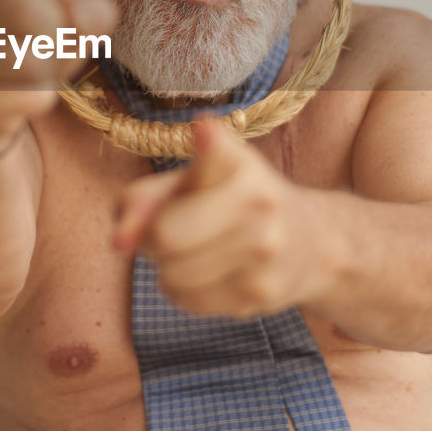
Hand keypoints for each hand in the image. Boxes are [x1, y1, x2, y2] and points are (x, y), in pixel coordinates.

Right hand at [0, 0, 116, 154]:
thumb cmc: (28, 39)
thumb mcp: (71, 16)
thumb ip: (92, 11)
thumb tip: (89, 19)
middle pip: (43, 18)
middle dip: (63, 36)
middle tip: (51, 38)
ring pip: (36, 61)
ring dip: (51, 68)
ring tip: (29, 64)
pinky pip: (23, 94)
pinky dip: (34, 97)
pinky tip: (14, 92)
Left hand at [112, 118, 328, 317]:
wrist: (312, 243)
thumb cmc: (233, 202)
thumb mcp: (195, 181)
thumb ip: (145, 198)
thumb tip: (119, 241)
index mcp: (240, 163)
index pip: (215, 152)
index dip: (206, 143)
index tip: (203, 130)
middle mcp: (259, 201)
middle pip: (164, 234)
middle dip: (152, 236)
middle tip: (171, 228)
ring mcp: (264, 251)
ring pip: (171, 275)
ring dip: (168, 267)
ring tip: (197, 250)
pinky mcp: (260, 294)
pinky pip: (187, 300)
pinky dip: (186, 290)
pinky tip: (213, 272)